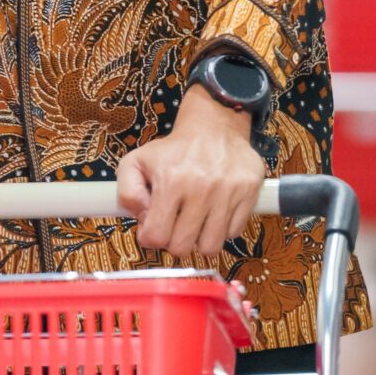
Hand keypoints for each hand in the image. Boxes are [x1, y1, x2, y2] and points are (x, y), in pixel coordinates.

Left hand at [118, 87, 267, 259]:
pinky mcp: (249, 193)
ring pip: (211, 247)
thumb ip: (126, 191)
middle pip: (182, 248)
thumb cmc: (173, 150)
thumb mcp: (136, 161)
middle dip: (175, 241)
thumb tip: (141, 218)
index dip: (151, 237)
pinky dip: (223, 229)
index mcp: (170, 180)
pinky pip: (234, 233)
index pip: (156, 237)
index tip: (155, 227)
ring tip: (197, 222)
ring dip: (200, 240)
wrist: (215, 126)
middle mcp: (201, 188)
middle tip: (176, 225)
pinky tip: (215, 212)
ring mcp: (228, 192)